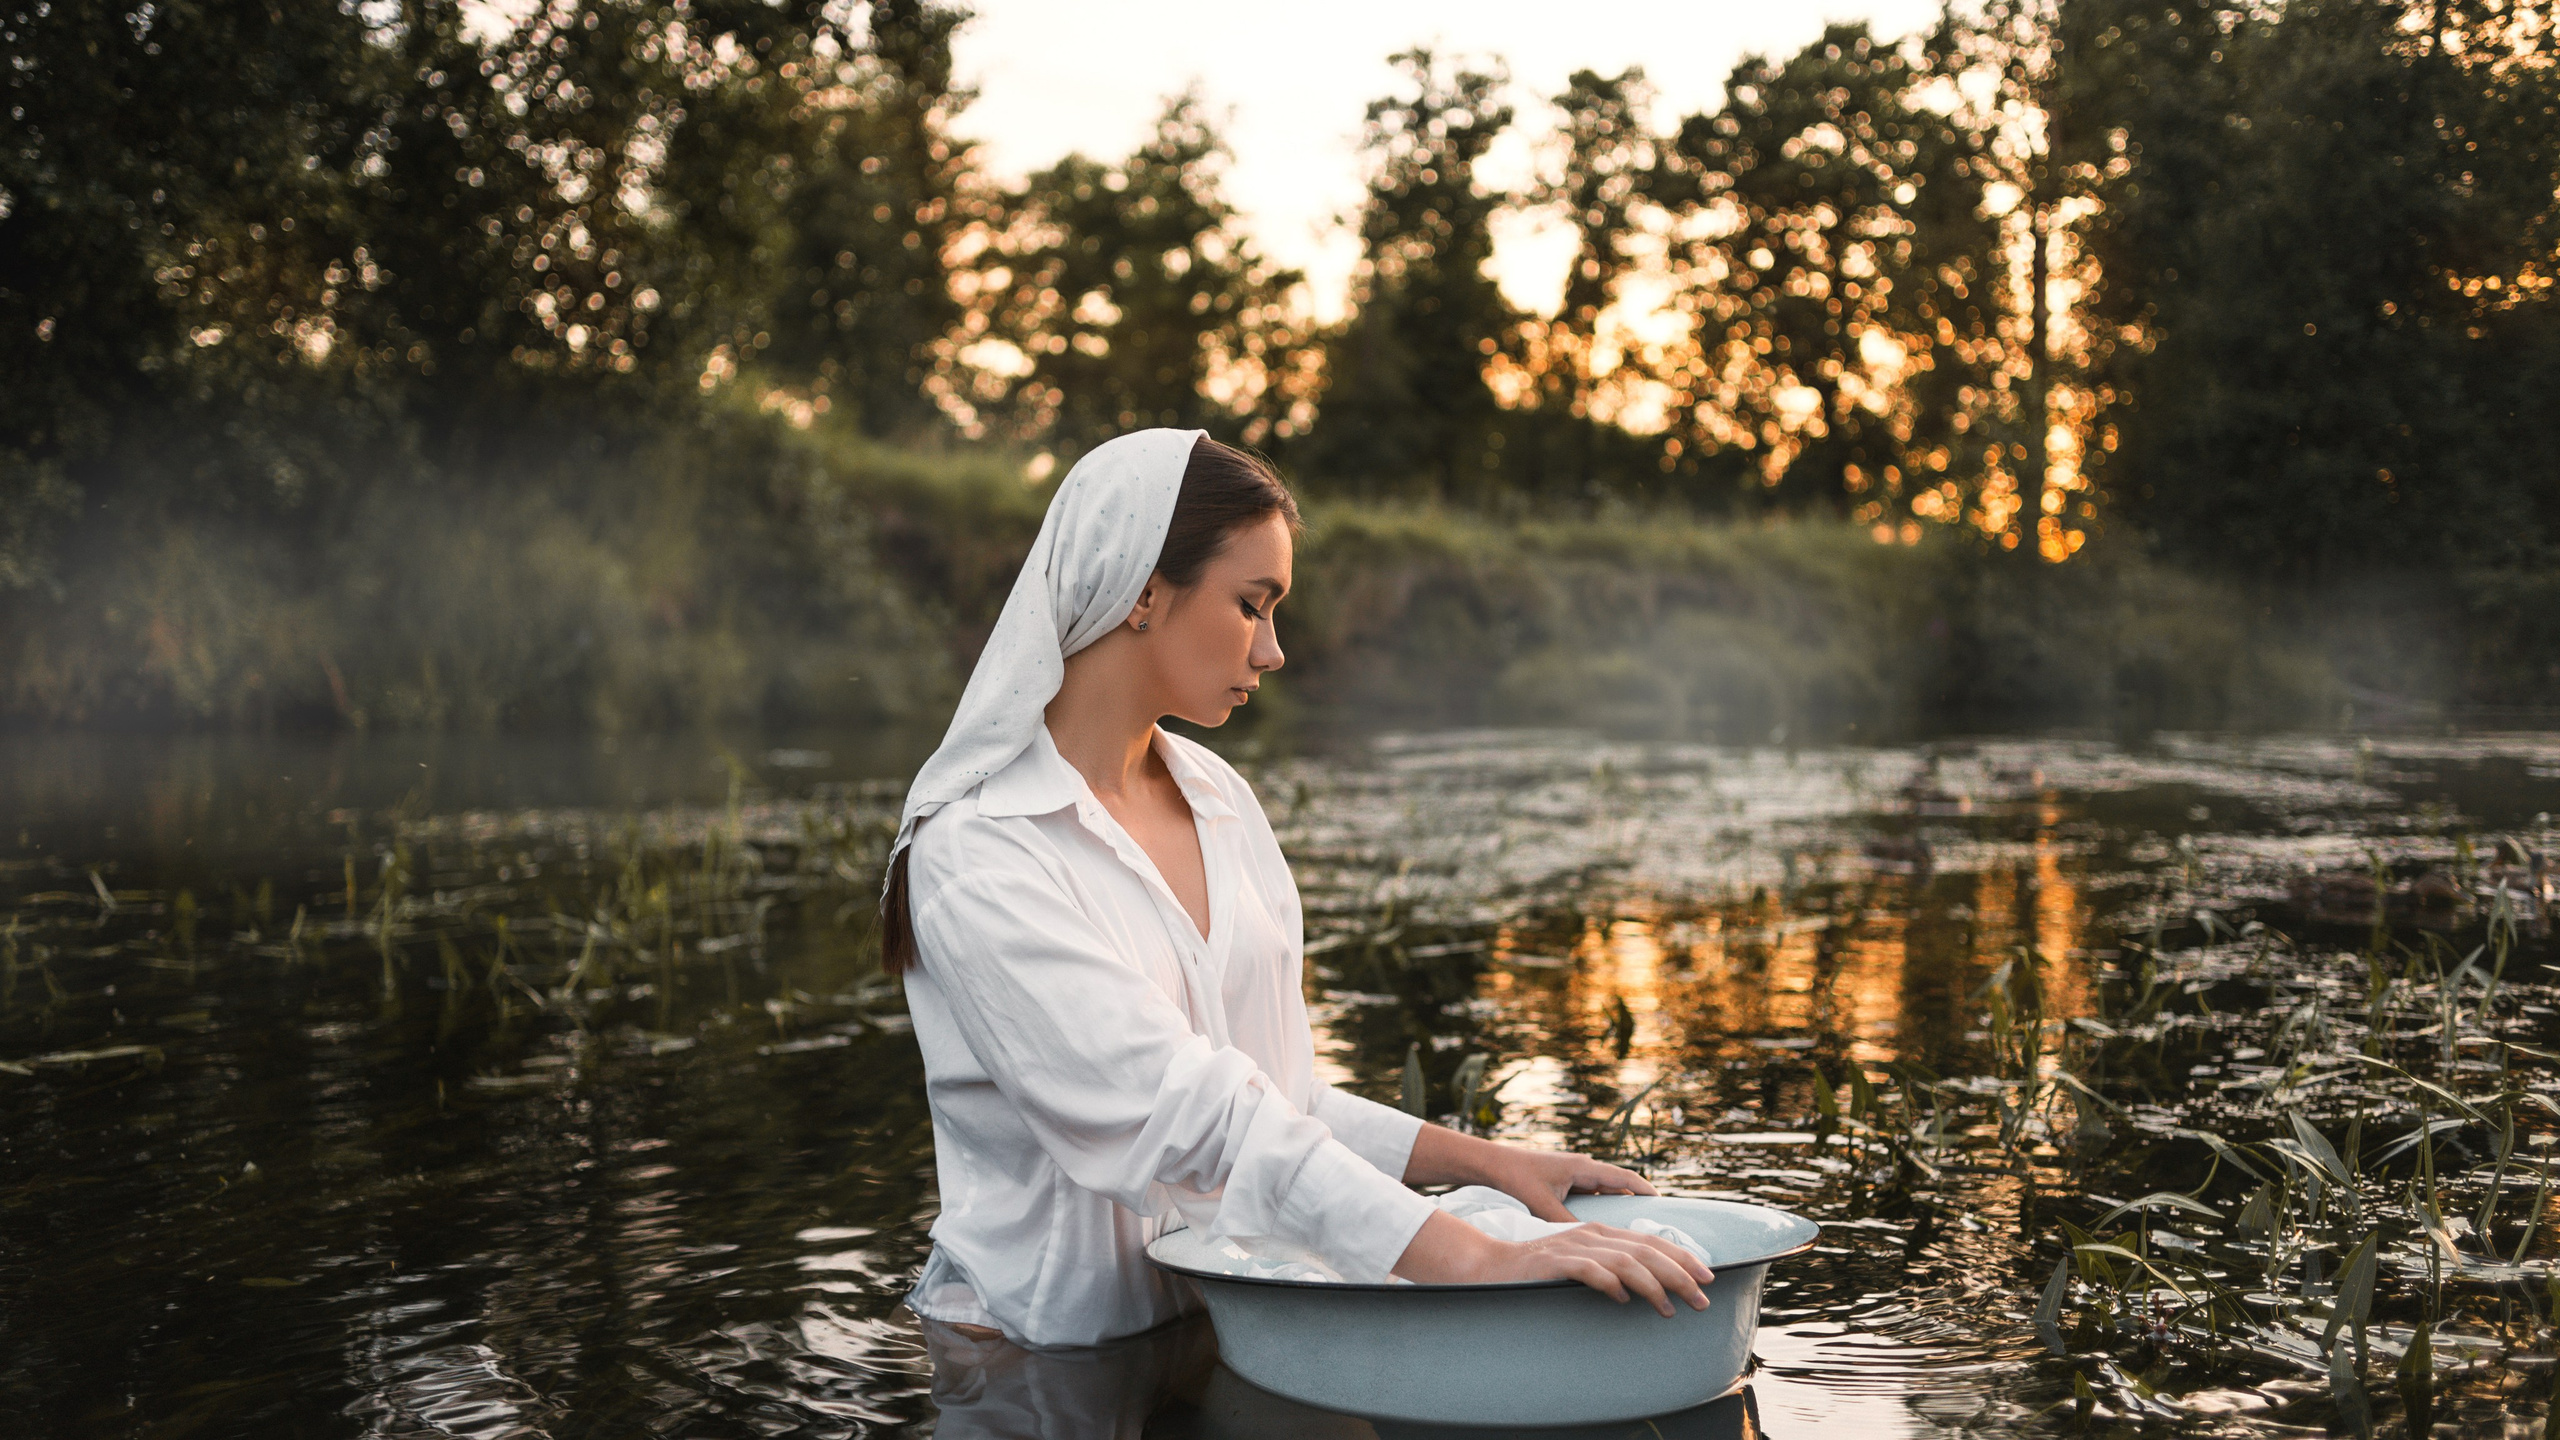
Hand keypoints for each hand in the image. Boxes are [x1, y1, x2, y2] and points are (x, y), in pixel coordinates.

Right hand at [1391, 1210, 1712, 1316]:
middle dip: (1679, 1274)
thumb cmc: (1539, 1270)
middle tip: (1702, 1299)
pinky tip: (1624, 1301)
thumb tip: (1648, 1288)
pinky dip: (1610, 1285)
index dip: (1682, 1257)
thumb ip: (1610, 1268)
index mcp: (1600, 1232)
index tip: (1708, 1277)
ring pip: (1625, 1262)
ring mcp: (1572, 1246)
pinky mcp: (1554, 1262)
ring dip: (1653, 1286)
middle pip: (1646, 1250)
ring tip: (1669, 1309)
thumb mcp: (1580, 1263)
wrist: (1490, 1266)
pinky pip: (1589, 1272)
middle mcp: (1591, 1234)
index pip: (1650, 1241)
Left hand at [1469, 1142, 1655, 1221]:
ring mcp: (1573, 1174)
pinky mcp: (1562, 1182)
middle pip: (1620, 1185)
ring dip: (1620, 1206)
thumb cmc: (1515, 1180)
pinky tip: (1605, 1226)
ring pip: (1606, 1191)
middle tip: (1656, 1225)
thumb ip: (1566, 1224)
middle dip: (1639, 1203)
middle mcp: (1582, 1168)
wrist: (1489, 1165)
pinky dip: (1602, 1207)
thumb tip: (1589, 1247)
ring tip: (1636, 1229)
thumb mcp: (1542, 1205)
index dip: (1648, 1193)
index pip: (1626, 1178)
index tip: (1666, 1209)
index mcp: (1583, 1168)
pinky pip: (1591, 1195)